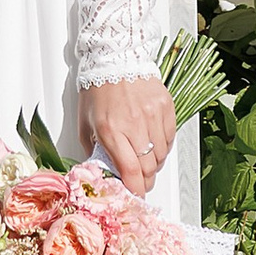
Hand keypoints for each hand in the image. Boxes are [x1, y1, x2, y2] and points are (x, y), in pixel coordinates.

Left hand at [79, 73, 175, 198]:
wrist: (115, 58)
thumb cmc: (97, 90)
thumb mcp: (85, 123)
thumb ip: (94, 150)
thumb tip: (103, 173)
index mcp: (111, 130)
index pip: (130, 171)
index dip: (135, 190)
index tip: (135, 197)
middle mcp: (134, 124)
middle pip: (149, 168)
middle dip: (144, 180)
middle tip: (139, 181)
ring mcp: (153, 115)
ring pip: (161, 155)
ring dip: (153, 164)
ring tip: (143, 158)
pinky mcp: (166, 107)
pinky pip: (169, 138)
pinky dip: (162, 147)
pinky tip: (152, 142)